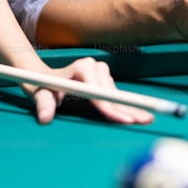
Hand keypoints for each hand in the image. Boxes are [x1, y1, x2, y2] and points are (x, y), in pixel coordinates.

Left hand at [23, 57, 154, 125]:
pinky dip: (128, 106)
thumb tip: (44, 118)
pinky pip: (116, 96)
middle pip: (113, 95)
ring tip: (146, 119)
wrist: (43, 77)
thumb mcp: (40, 94)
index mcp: (82, 68)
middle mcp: (94, 66)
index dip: (113, 109)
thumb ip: (43, 104)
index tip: (126, 121)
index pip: (100, 95)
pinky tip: (142, 114)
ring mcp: (100, 72)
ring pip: (116, 96)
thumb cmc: (41, 86)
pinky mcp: (104, 79)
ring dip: (129, 109)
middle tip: (147, 121)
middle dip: (129, 110)